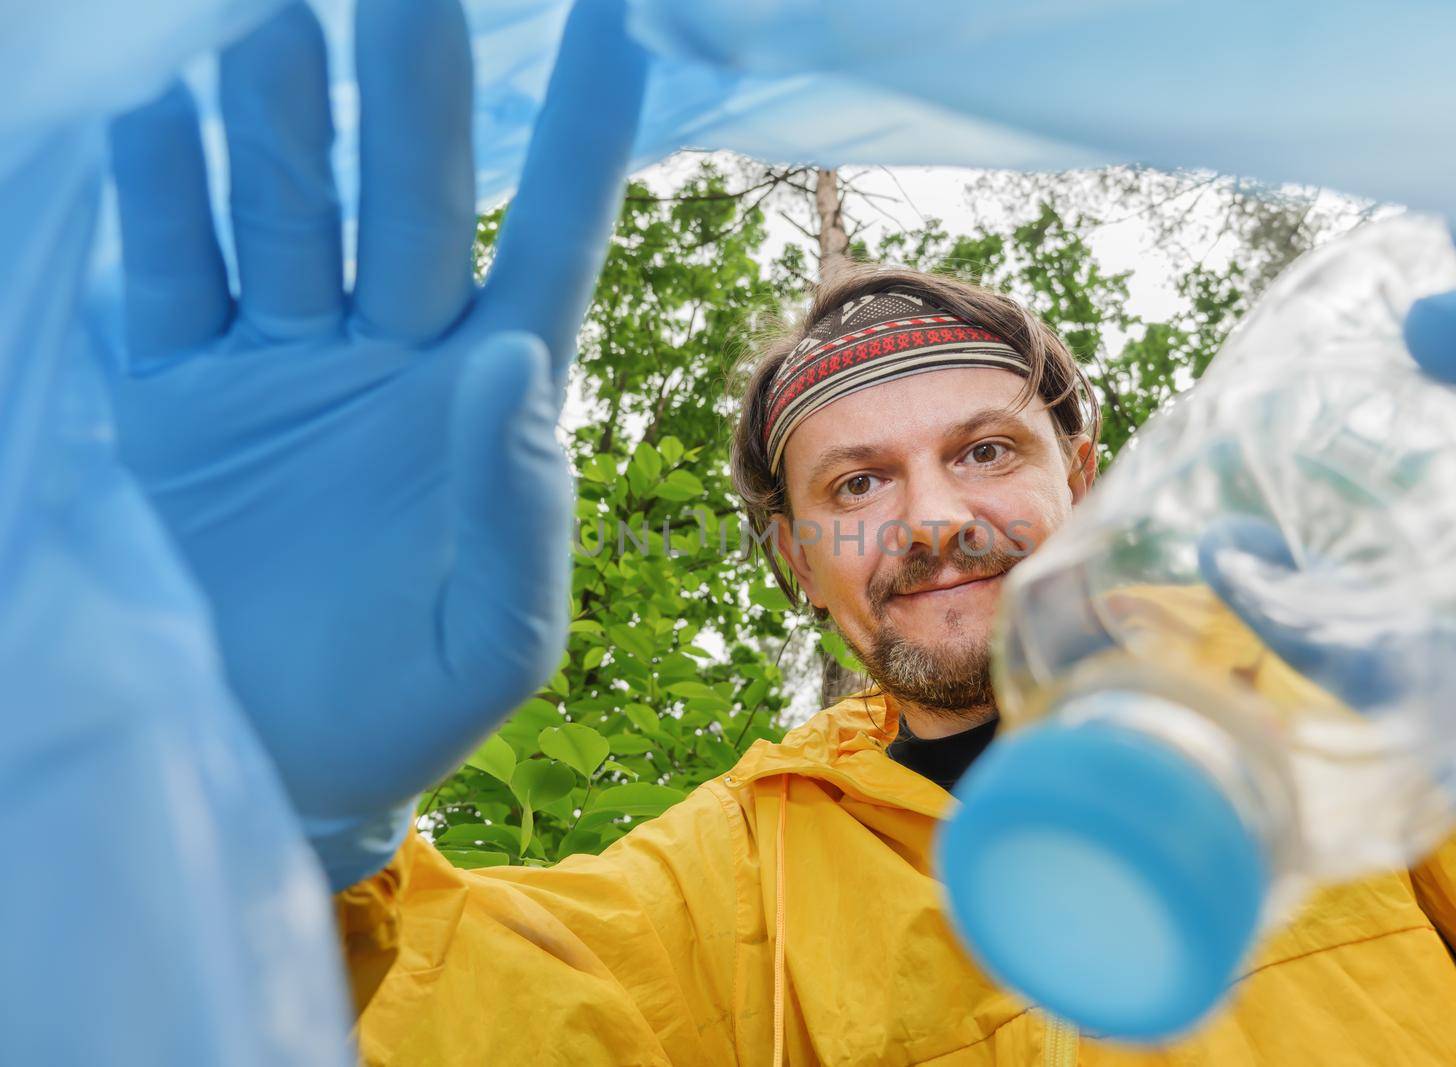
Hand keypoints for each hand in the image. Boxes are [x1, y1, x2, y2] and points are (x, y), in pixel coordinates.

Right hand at [108, 0, 645, 886]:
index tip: (620, 22)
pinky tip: (155, 102)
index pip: (551, 245)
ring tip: (273, 12)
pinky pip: (168, 270)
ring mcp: (277, 362)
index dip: (584, 139)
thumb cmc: (408, 708)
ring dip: (282, 112)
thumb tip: (513, 363)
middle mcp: (390, 356)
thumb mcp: (495, 636)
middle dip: (413, 90)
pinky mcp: (173, 391)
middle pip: (410, 198)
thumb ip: (521, 508)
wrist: (263, 762)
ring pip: (285, 209)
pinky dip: (159, 190)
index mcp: (490, 405)